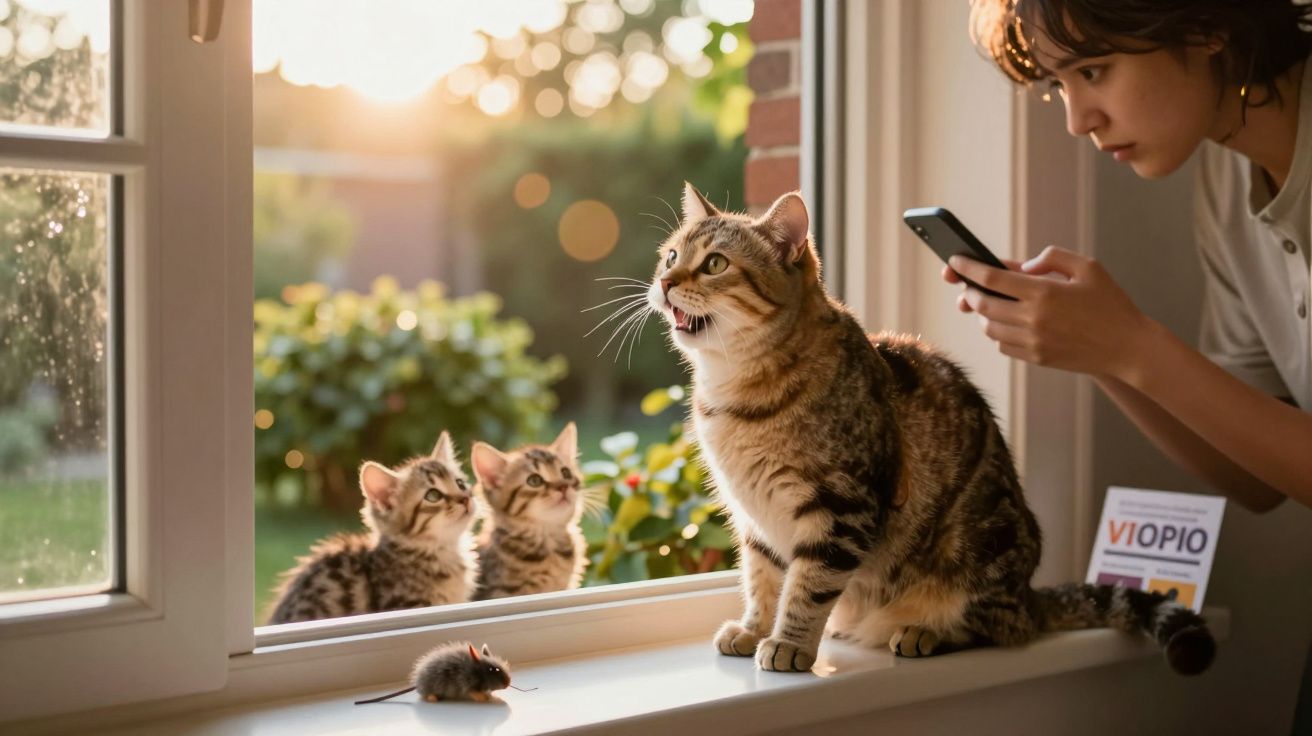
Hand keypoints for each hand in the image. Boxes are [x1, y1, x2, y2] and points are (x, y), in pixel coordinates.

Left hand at [946, 246, 1155, 379]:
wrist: (1128, 347)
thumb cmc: (1110, 302)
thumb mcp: (1087, 267)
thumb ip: (1052, 258)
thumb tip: (1021, 267)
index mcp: (1044, 293)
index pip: (991, 279)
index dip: (968, 268)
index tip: (954, 260)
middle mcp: (1033, 319)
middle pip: (983, 304)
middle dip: (971, 291)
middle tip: (969, 284)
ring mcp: (1032, 342)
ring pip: (989, 327)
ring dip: (984, 314)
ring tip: (989, 303)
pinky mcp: (1036, 358)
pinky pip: (1002, 345)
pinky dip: (998, 332)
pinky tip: (1006, 323)